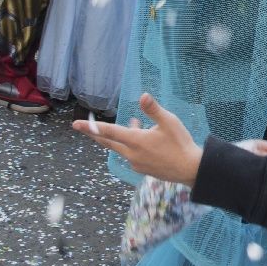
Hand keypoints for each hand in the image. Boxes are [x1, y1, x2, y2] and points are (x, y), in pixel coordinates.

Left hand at [73, 93, 204, 184]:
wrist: (190, 169)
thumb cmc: (181, 143)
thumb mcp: (169, 122)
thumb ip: (153, 110)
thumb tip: (142, 96)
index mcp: (136, 141)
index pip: (109, 132)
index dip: (91, 127)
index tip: (76, 124)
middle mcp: (132, 154)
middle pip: (108, 142)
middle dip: (94, 133)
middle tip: (81, 128)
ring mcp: (136, 163)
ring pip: (120, 148)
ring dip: (119, 137)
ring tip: (132, 124)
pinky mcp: (143, 169)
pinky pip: (130, 154)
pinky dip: (130, 145)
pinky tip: (142, 138)